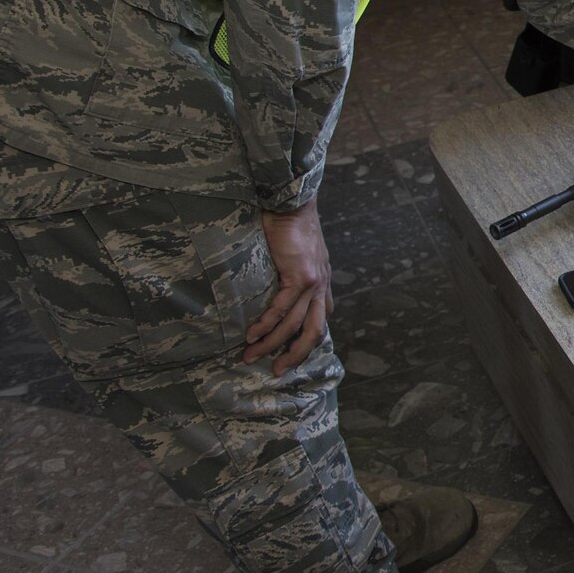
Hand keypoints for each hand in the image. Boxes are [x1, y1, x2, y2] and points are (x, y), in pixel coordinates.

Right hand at [245, 199, 332, 377]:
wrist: (292, 203)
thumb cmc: (289, 226)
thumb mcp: (296, 254)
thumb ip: (292, 273)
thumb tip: (274, 288)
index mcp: (321, 281)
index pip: (321, 317)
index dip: (308, 338)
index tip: (290, 354)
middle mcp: (321, 285)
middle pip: (315, 331)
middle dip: (296, 354)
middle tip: (277, 370)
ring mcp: (313, 281)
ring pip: (295, 324)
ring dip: (273, 343)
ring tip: (251, 355)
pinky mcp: (300, 275)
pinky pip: (282, 308)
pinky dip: (266, 324)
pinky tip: (253, 334)